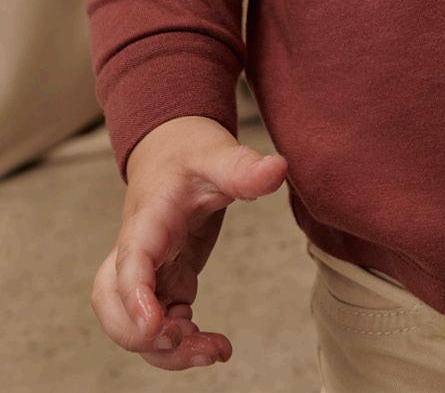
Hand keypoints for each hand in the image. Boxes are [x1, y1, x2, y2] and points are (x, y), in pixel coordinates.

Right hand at [90, 115, 287, 370]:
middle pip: (110, 303)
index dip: (135, 297)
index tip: (156, 324)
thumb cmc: (190, 151)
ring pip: (132, 324)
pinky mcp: (164, 282)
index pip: (130, 261)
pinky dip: (180, 344)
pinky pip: (158, 325)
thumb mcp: (218, 152)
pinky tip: (215, 343)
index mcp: (149, 218)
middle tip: (187, 336)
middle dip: (139, 334)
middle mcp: (138, 249)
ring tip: (215, 350)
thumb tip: (279, 169)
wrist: (173, 149)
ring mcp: (148, 271)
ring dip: (166, 350)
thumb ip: (244, 166)